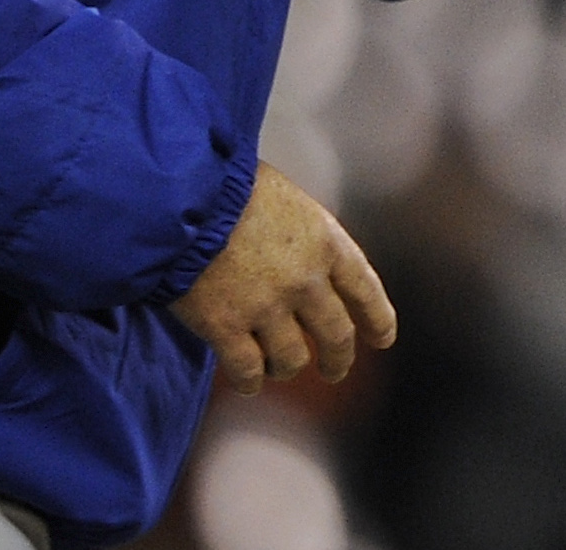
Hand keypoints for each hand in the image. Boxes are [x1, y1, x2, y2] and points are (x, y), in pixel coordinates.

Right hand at [170, 161, 397, 393]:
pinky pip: (247, 370)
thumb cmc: (230, 184)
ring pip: (291, 360)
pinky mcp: (226, 327)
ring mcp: (267, 307)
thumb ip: (303, 236)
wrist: (183, 193)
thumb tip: (302, 260)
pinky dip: (249, 380)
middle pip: (336, 335)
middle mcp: (306, 280)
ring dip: (286, 368)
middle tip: (334, 370)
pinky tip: (247, 380)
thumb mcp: (287, 199)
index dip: (377, 319)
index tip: (382, 339)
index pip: (365, 289)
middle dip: (338, 359)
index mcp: (326, 241)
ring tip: (277, 369)